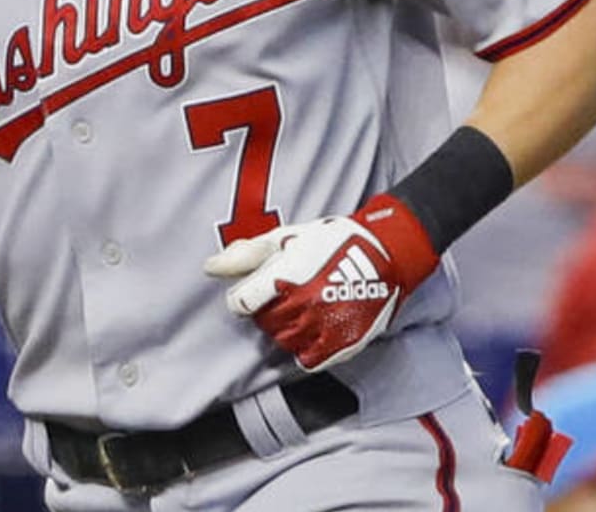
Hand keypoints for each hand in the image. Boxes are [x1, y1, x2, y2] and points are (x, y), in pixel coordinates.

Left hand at [204, 194, 438, 371]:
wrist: (386, 254)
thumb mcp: (287, 237)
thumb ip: (246, 254)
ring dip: (286, 328)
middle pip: (262, 323)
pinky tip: (315, 327)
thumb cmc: (333, 240)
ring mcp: (322, 328)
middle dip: (267, 310)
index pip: (240, 303)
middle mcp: (302, 306)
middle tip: (287, 293)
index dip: (243, 297)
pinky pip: (307, 359)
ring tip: (304, 307)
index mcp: (285, 277)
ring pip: (283, 341)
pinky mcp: (340, 345)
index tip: (255, 291)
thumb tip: (210, 268)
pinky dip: (306, 347)